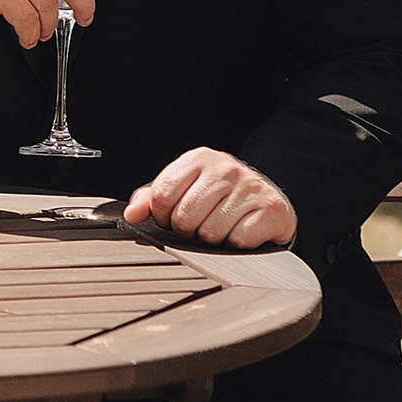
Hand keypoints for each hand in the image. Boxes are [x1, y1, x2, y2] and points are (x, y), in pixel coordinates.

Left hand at [123, 148, 296, 247]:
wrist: (265, 197)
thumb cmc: (218, 195)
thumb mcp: (184, 188)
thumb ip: (152, 198)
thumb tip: (132, 215)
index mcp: (198, 158)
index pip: (162, 195)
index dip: (162, 215)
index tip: (172, 217)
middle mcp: (225, 168)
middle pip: (184, 217)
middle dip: (187, 230)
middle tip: (198, 225)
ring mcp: (249, 188)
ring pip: (210, 232)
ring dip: (211, 240)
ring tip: (220, 228)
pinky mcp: (270, 210)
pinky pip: (238, 240)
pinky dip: (236, 243)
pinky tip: (240, 232)